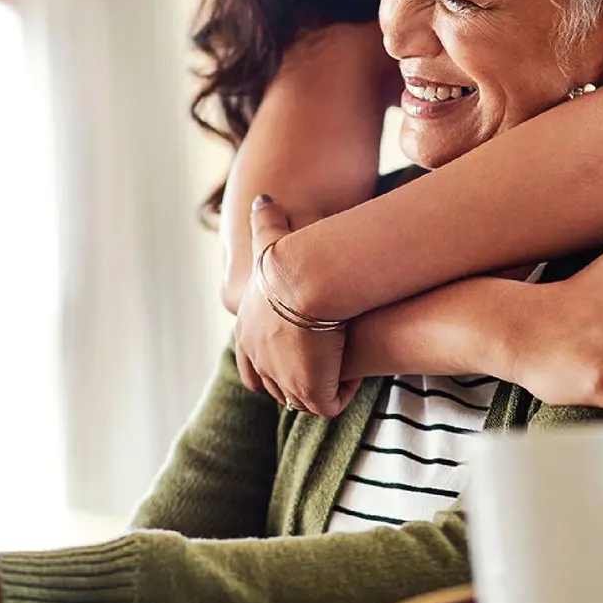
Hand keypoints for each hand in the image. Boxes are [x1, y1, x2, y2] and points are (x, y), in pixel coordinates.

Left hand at [233, 195, 359, 417]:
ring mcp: (283, 380)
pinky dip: (342, 393)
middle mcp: (259, 361)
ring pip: (302, 398)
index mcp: (246, 333)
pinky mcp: (310, 392)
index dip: (272, 364)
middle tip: (324, 366)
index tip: (297, 354)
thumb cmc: (290, 258)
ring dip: (322, 386)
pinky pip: (328, 404)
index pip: (251, 366)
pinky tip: (356, 374)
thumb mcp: (270, 239)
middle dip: (298, 380)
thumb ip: (265, 221)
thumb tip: (264, 198)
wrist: (305, 280)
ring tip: (343, 369)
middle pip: (275, 387)